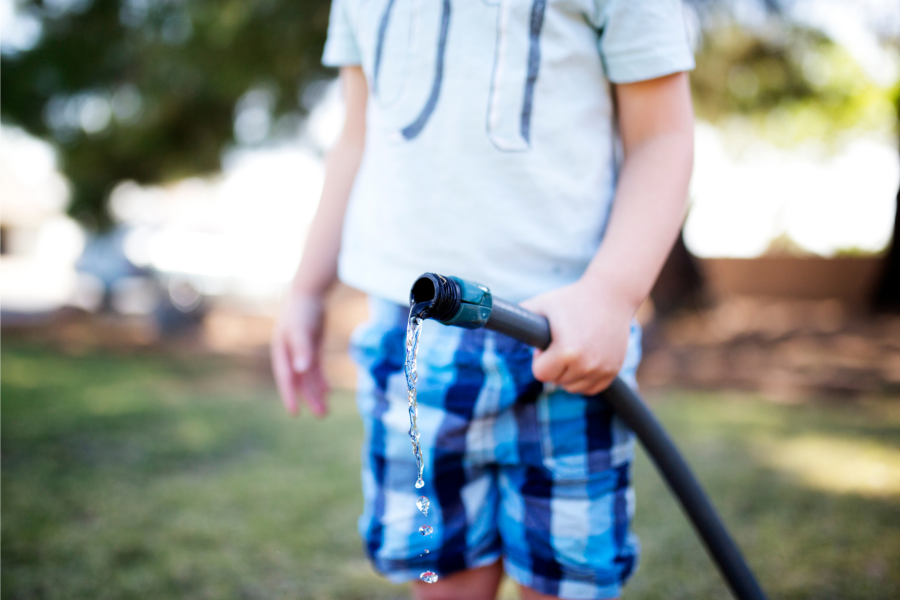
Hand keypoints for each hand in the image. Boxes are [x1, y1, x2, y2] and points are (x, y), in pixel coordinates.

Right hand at [270, 291, 329, 416]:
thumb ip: (302, 350)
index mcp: (282, 351)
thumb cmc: (302, 310)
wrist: (308, 292)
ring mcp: (301, 350)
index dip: (290, 396)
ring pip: (308, 377)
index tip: (295, 414)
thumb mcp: (301, 330)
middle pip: (299, 381)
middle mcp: (290, 354)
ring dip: (316, 392)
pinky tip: (327, 391)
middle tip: (322, 415)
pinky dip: (320, 379)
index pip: (286, 378)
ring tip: (325, 410)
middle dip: (309, 398)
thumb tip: (301, 372)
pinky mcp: (311, 346)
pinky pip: (315, 368)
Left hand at [520, 278, 635, 395]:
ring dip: (568, 373)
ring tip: (574, 347)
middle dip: (554, 365)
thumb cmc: (571, 299)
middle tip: (562, 340)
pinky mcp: (613, 371)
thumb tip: (484, 319)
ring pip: (572, 388)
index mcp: (567, 351)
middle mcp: (587, 364)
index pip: (541, 374)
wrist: (612, 295)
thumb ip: (516, 318)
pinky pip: (590, 388)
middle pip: (556, 382)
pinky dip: (584, 377)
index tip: (547, 342)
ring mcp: (603, 369)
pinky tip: (585, 356)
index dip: (540, 358)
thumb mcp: (540, 305)